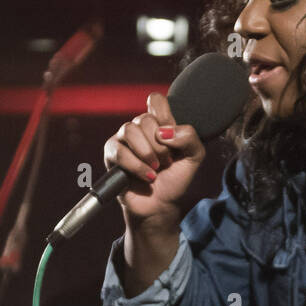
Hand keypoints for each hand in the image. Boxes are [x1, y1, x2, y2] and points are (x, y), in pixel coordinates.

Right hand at [102, 92, 205, 226]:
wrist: (161, 204)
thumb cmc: (175, 178)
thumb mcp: (194, 156)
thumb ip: (190, 137)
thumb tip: (165, 132)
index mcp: (159, 123)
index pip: (156, 100)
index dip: (165, 115)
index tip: (171, 137)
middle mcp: (139, 127)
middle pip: (146, 118)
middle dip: (161, 145)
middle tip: (166, 161)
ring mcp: (123, 139)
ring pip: (130, 130)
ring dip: (148, 153)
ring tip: (156, 169)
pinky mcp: (111, 154)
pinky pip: (119, 151)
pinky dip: (136, 166)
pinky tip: (148, 176)